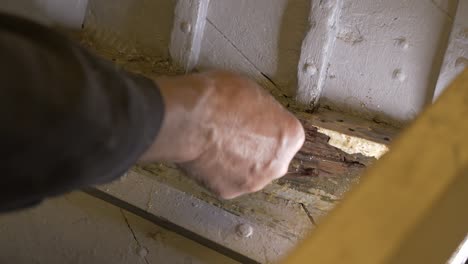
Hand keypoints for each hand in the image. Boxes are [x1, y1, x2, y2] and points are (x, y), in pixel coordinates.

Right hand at [139, 71, 304, 198]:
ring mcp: (253, 181)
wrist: (188, 119)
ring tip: (218, 143)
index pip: (286, 135)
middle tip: (235, 134)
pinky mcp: (227, 191)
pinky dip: (218, 171)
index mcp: (290, 137)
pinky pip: (226, 180)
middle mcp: (277, 164)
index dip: (267, 126)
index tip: (254, 122)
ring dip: (238, 162)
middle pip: (270, 158)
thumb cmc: (219, 100)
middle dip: (256, 149)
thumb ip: (265, 112)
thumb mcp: (253, 91)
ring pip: (249, 173)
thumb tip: (259, 116)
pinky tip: (207, 154)